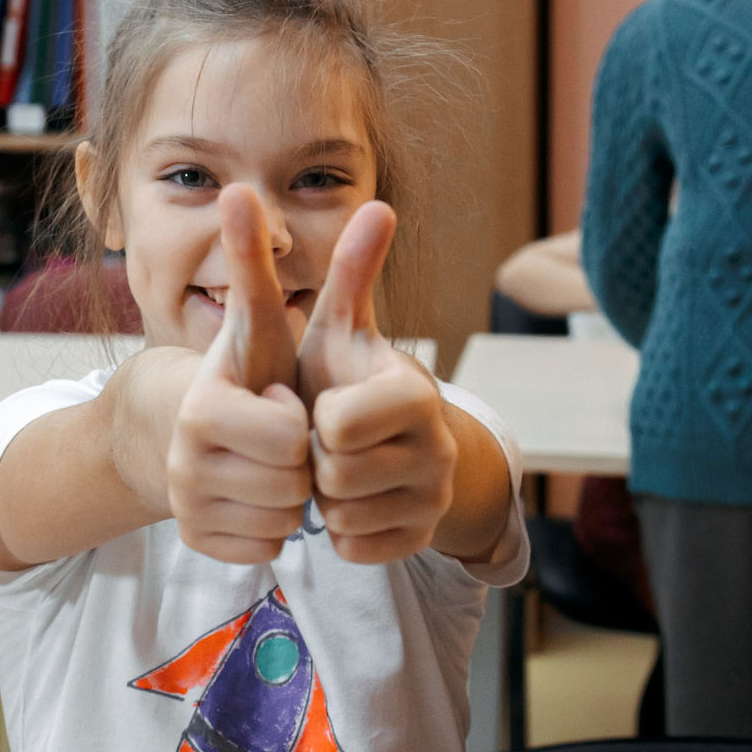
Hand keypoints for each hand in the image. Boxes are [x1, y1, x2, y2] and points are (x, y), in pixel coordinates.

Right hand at [163, 187, 314, 562]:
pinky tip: (259, 493)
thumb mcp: (254, 319)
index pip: (290, 436)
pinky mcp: (197, 542)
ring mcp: (187, 507)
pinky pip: (267, 549)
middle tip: (280, 435)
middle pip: (292, 484)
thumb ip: (252, 260)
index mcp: (202, 409)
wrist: (182, 428)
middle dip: (300, 460)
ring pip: (282, 521)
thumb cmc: (240, 370)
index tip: (279, 401)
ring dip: (292, 494)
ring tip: (271, 462)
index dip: (299, 420)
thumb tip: (242, 187)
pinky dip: (273, 527)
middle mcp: (184, 463)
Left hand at [297, 201, 457, 563]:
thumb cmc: (346, 378)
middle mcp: (437, 447)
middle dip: (314, 460)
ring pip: (341, 516)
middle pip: (334, 474)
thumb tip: (377, 203)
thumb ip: (350, 274)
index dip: (316, 420)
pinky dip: (339, 530)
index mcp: (413, 393)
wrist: (385, 444)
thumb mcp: (340, 329)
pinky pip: (352, 548)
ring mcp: (433, 497)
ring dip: (321, 496)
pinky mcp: (419, 540)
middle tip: (323, 443)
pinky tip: (348, 501)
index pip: (339, 424)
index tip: (323, 406)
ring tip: (334, 468)